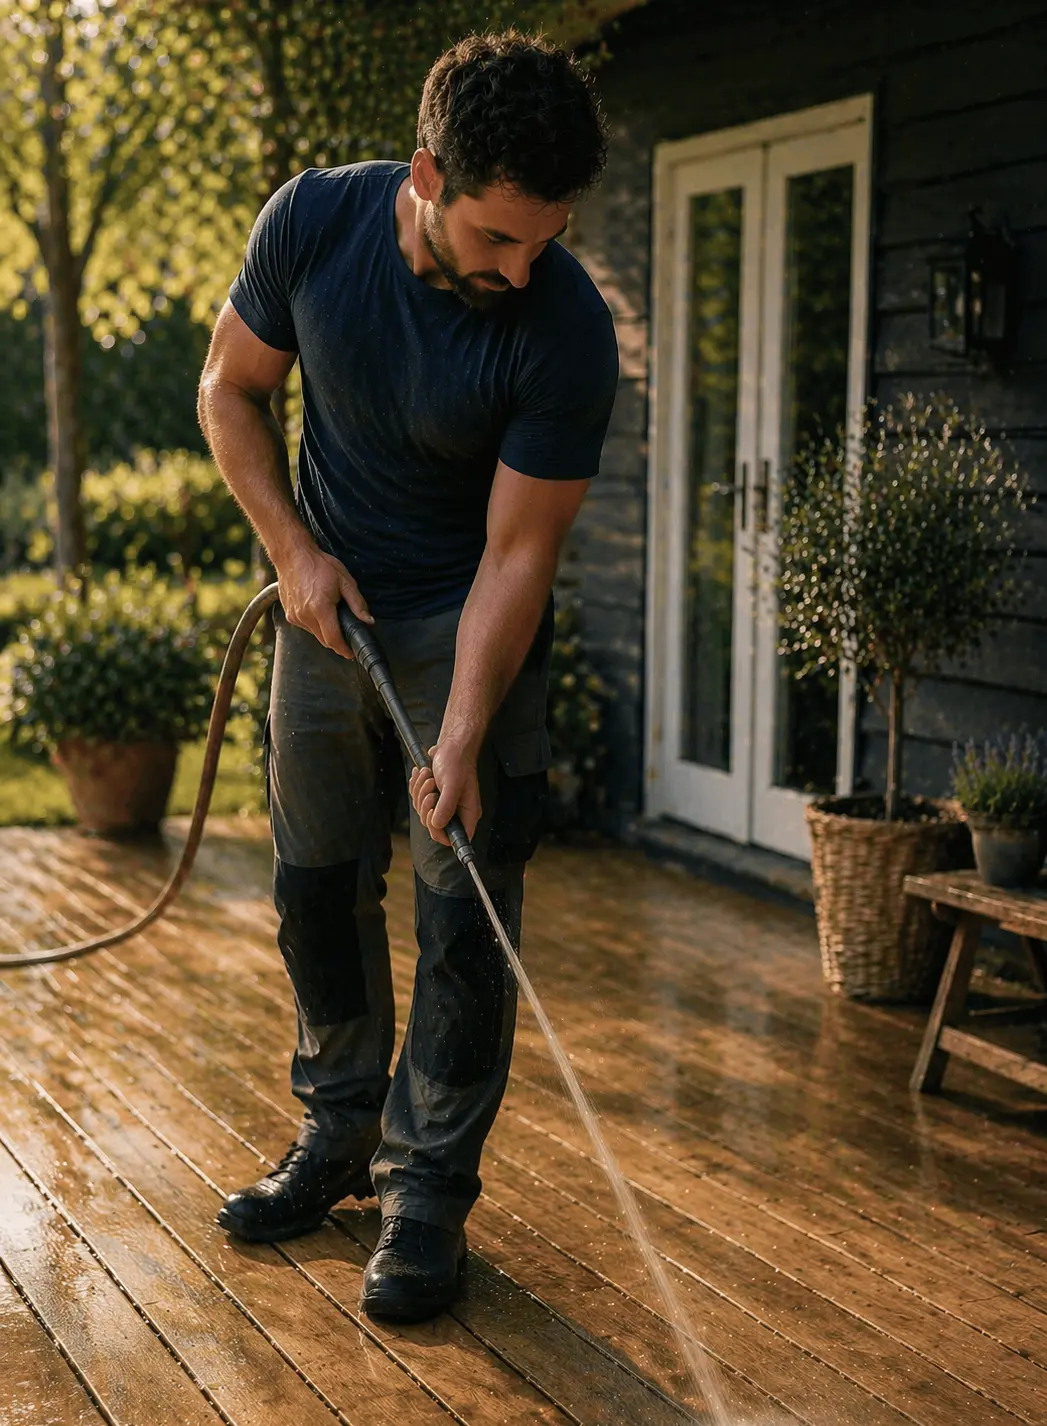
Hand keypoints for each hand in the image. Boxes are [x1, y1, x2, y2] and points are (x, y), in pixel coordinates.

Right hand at [276, 542, 371, 657]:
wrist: (292, 555)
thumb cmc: (319, 565)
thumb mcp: (344, 581)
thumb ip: (357, 603)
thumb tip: (368, 620)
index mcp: (320, 608)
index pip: (333, 639)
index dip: (344, 650)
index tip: (351, 653)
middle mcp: (305, 615)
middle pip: (324, 640)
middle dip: (337, 641)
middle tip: (346, 634)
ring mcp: (295, 616)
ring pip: (315, 634)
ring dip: (325, 631)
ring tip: (331, 613)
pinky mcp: (289, 614)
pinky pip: (306, 626)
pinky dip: (314, 623)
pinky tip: (318, 609)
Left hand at [410, 741, 481, 846]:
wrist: (450, 746)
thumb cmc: (456, 762)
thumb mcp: (452, 784)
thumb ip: (446, 806)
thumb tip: (437, 825)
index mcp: (468, 813)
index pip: (455, 838)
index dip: (440, 832)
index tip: (432, 813)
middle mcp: (457, 812)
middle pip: (434, 826)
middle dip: (426, 806)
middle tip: (432, 790)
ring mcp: (444, 806)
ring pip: (423, 812)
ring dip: (420, 793)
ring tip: (428, 776)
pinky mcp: (433, 798)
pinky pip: (418, 801)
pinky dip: (416, 787)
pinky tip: (422, 774)